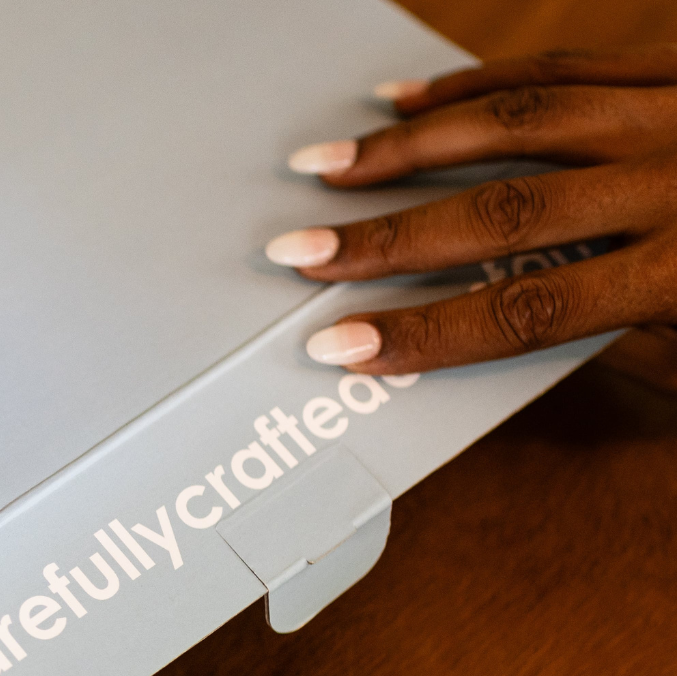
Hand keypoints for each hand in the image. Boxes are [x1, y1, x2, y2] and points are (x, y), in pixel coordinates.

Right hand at [263, 46, 676, 374]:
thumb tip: (517, 327)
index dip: (426, 332)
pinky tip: (411, 98)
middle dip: (386, 236)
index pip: (532, 309)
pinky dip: (476, 81)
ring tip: (330, 165)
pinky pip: (562, 66)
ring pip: (520, 118)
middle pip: (504, 210)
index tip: (342, 346)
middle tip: (300, 250)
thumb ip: (638, 342)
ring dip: (410, 144)